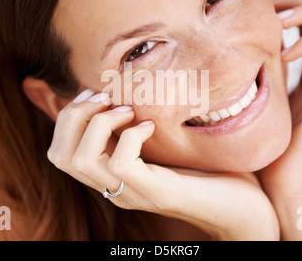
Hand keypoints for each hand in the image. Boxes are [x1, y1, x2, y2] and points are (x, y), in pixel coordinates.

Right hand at [47, 91, 278, 239]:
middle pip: (59, 156)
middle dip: (74, 116)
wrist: (243, 207)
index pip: (58, 153)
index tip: (93, 95)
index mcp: (112, 177)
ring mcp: (133, 194)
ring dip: (100, 123)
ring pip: (81, 160)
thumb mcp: (163, 147)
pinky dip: (131, 135)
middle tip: (104, 98)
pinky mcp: (157, 193)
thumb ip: (138, 131)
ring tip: (128, 110)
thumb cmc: (206, 171)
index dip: (67, 117)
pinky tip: (150, 127)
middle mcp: (114, 189)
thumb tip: (122, 96)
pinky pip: (121, 163)